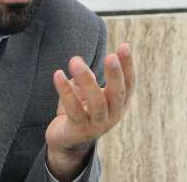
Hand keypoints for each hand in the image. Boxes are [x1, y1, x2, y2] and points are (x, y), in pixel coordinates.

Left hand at [45, 43, 134, 178]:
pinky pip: (73, 110)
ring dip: (87, 81)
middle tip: (110, 56)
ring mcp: (97, 125)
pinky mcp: (78, 130)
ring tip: (75, 60)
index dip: (128, 66)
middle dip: (115, 75)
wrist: (67, 140)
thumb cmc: (81, 109)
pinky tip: (58, 74)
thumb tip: (78, 62)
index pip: (129, 84)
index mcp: (118, 103)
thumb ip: (86, 76)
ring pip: (96, 103)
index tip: (125, 46)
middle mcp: (112, 115)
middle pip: (117, 95)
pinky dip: (66, 91)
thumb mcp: (88, 90)